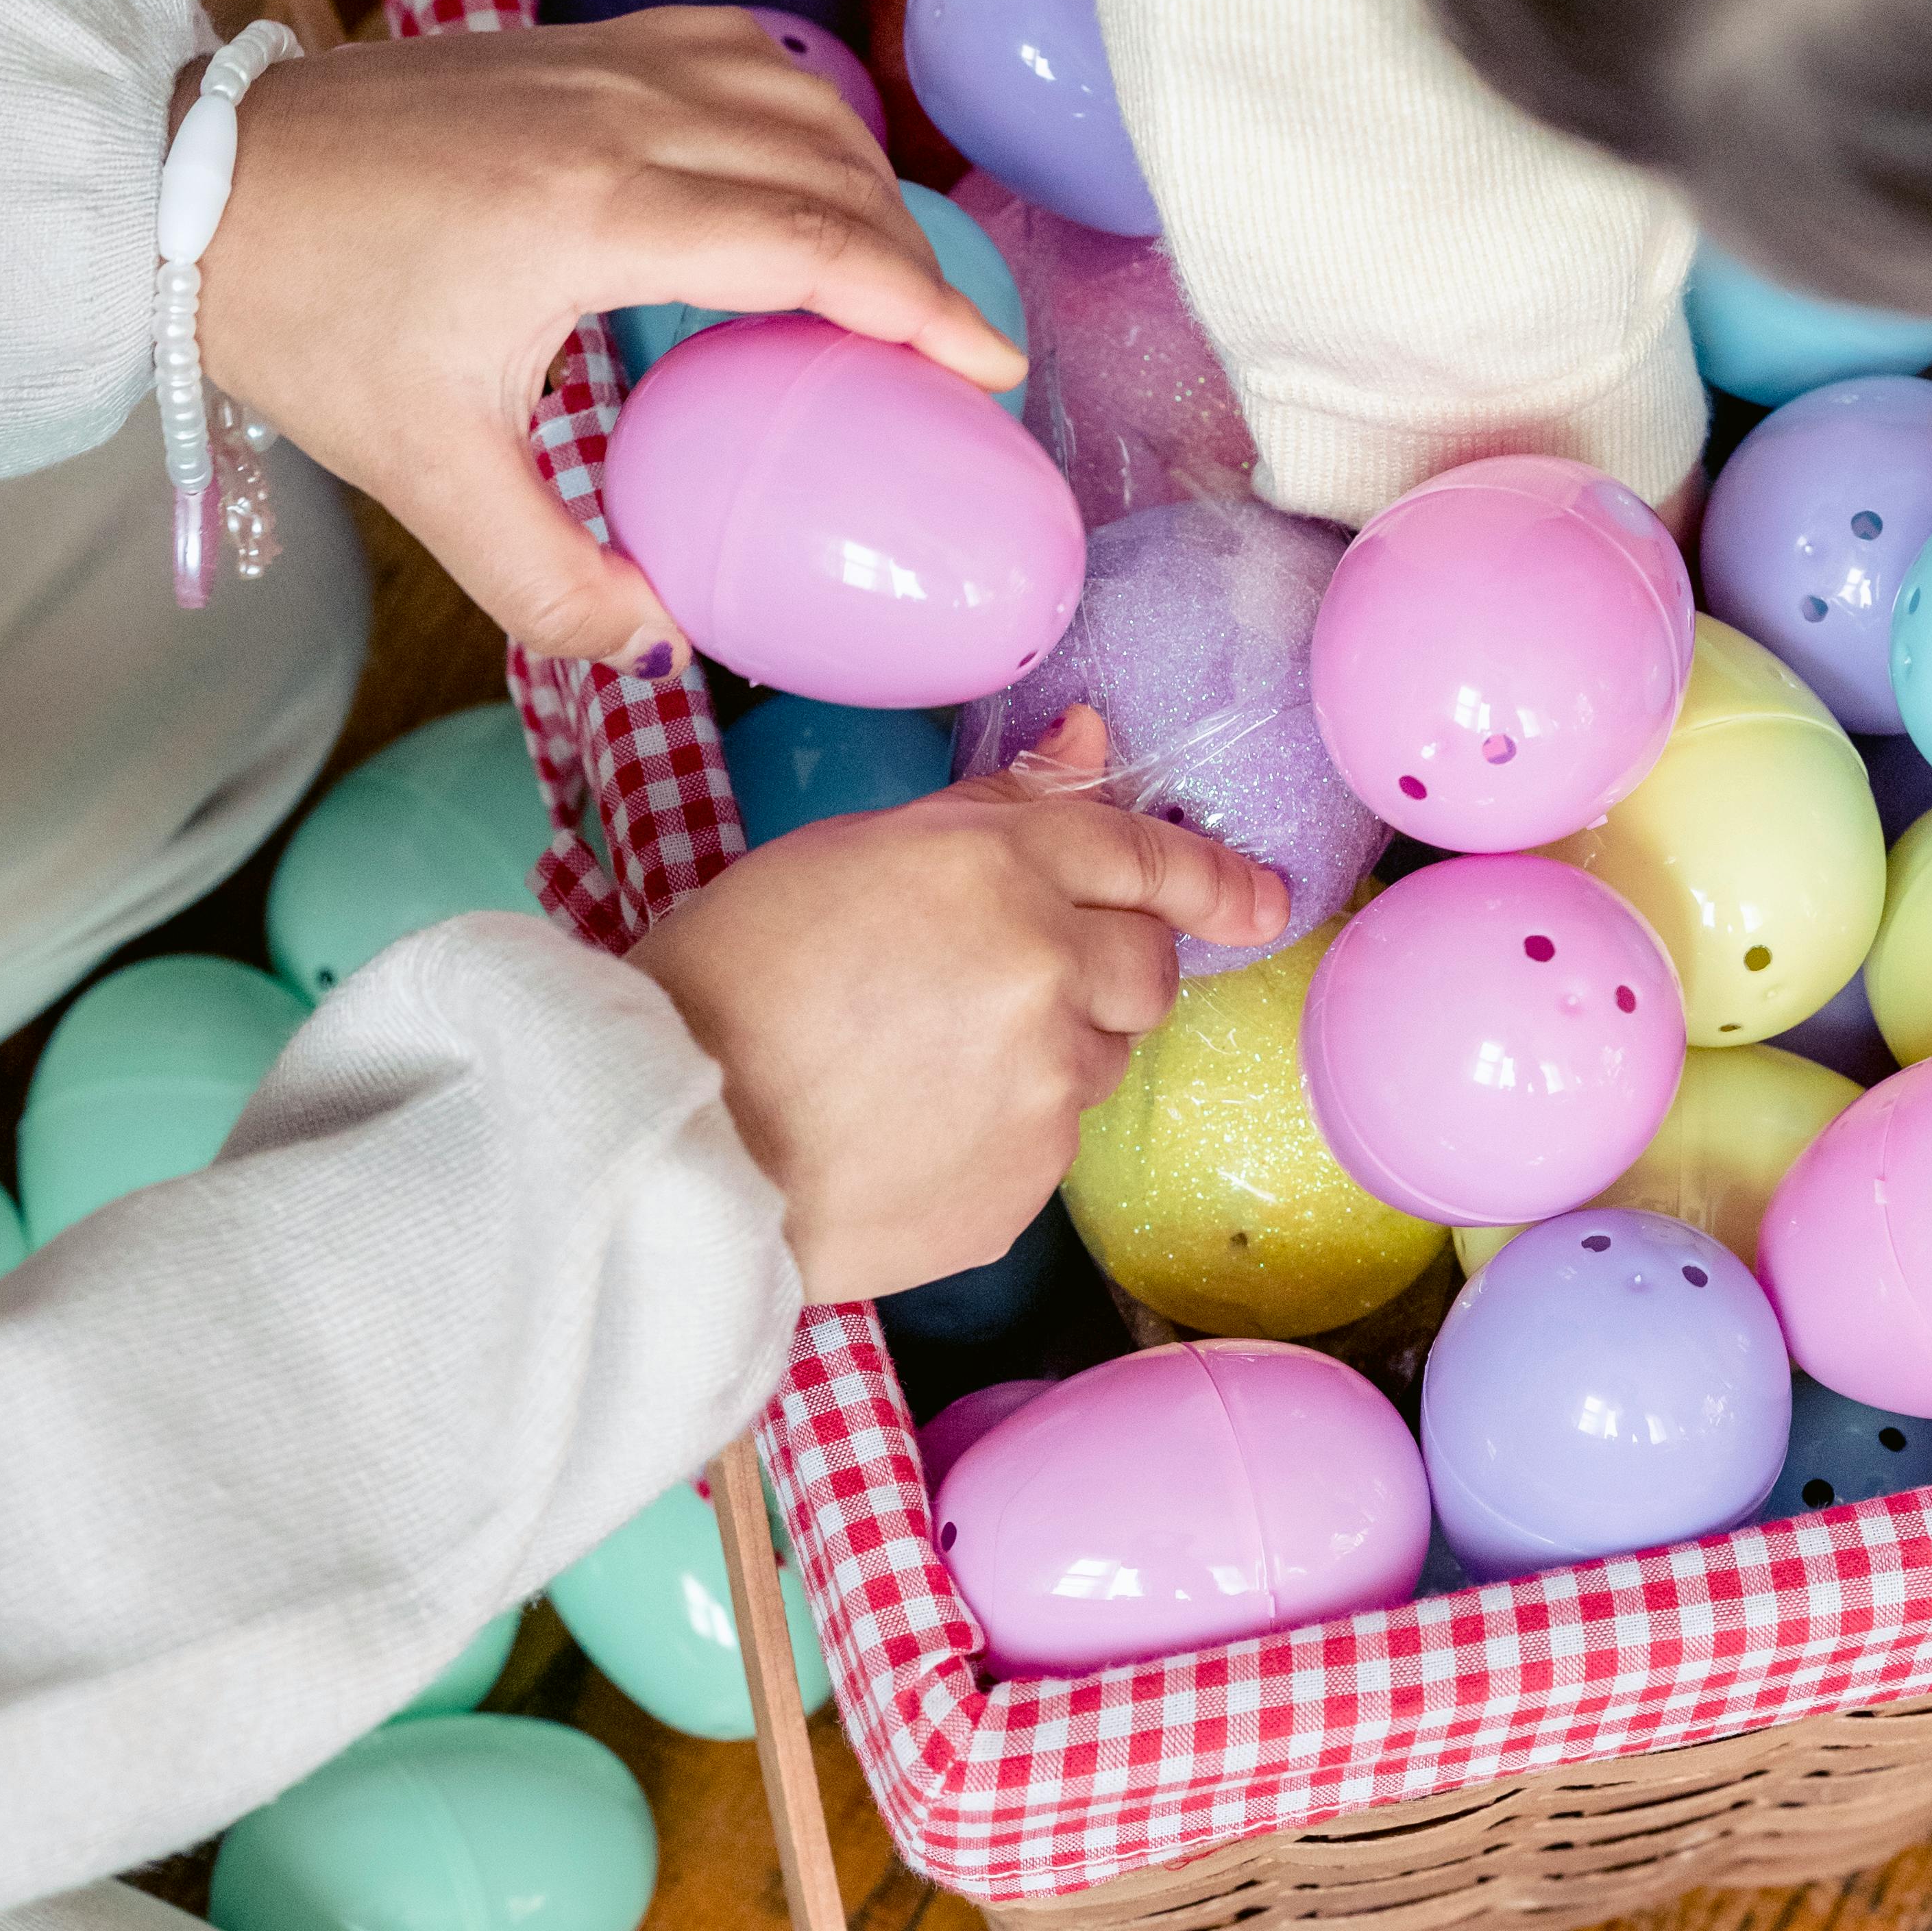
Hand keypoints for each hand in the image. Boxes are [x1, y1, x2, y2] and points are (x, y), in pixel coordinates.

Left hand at [190, 16, 1024, 669]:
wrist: (180, 182)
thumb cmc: (301, 315)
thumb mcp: (424, 477)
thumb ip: (548, 581)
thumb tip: (659, 641)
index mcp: (592, 210)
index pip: (814, 243)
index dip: (922, 308)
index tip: (991, 369)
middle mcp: (610, 109)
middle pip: (826, 159)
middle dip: (911, 250)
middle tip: (949, 346)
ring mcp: (585, 57)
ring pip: (787, 88)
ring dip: (858, 170)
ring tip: (885, 266)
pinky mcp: (557, 40)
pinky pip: (723, 49)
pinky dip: (788, 108)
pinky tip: (791, 170)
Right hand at [630, 710, 1290, 1296]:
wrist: (671, 1144)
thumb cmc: (726, 981)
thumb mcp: (847, 855)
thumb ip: (993, 808)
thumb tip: (1092, 739)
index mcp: (997, 868)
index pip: (1145, 857)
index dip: (1210, 876)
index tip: (1260, 896)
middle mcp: (1046, 972)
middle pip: (1147, 967)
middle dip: (1102, 966)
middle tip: (1006, 982)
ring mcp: (1044, 1091)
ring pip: (1097, 1059)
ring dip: (1045, 1051)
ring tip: (923, 1063)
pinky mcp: (1024, 1191)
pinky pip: (1045, 1145)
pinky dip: (1000, 1132)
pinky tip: (909, 1129)